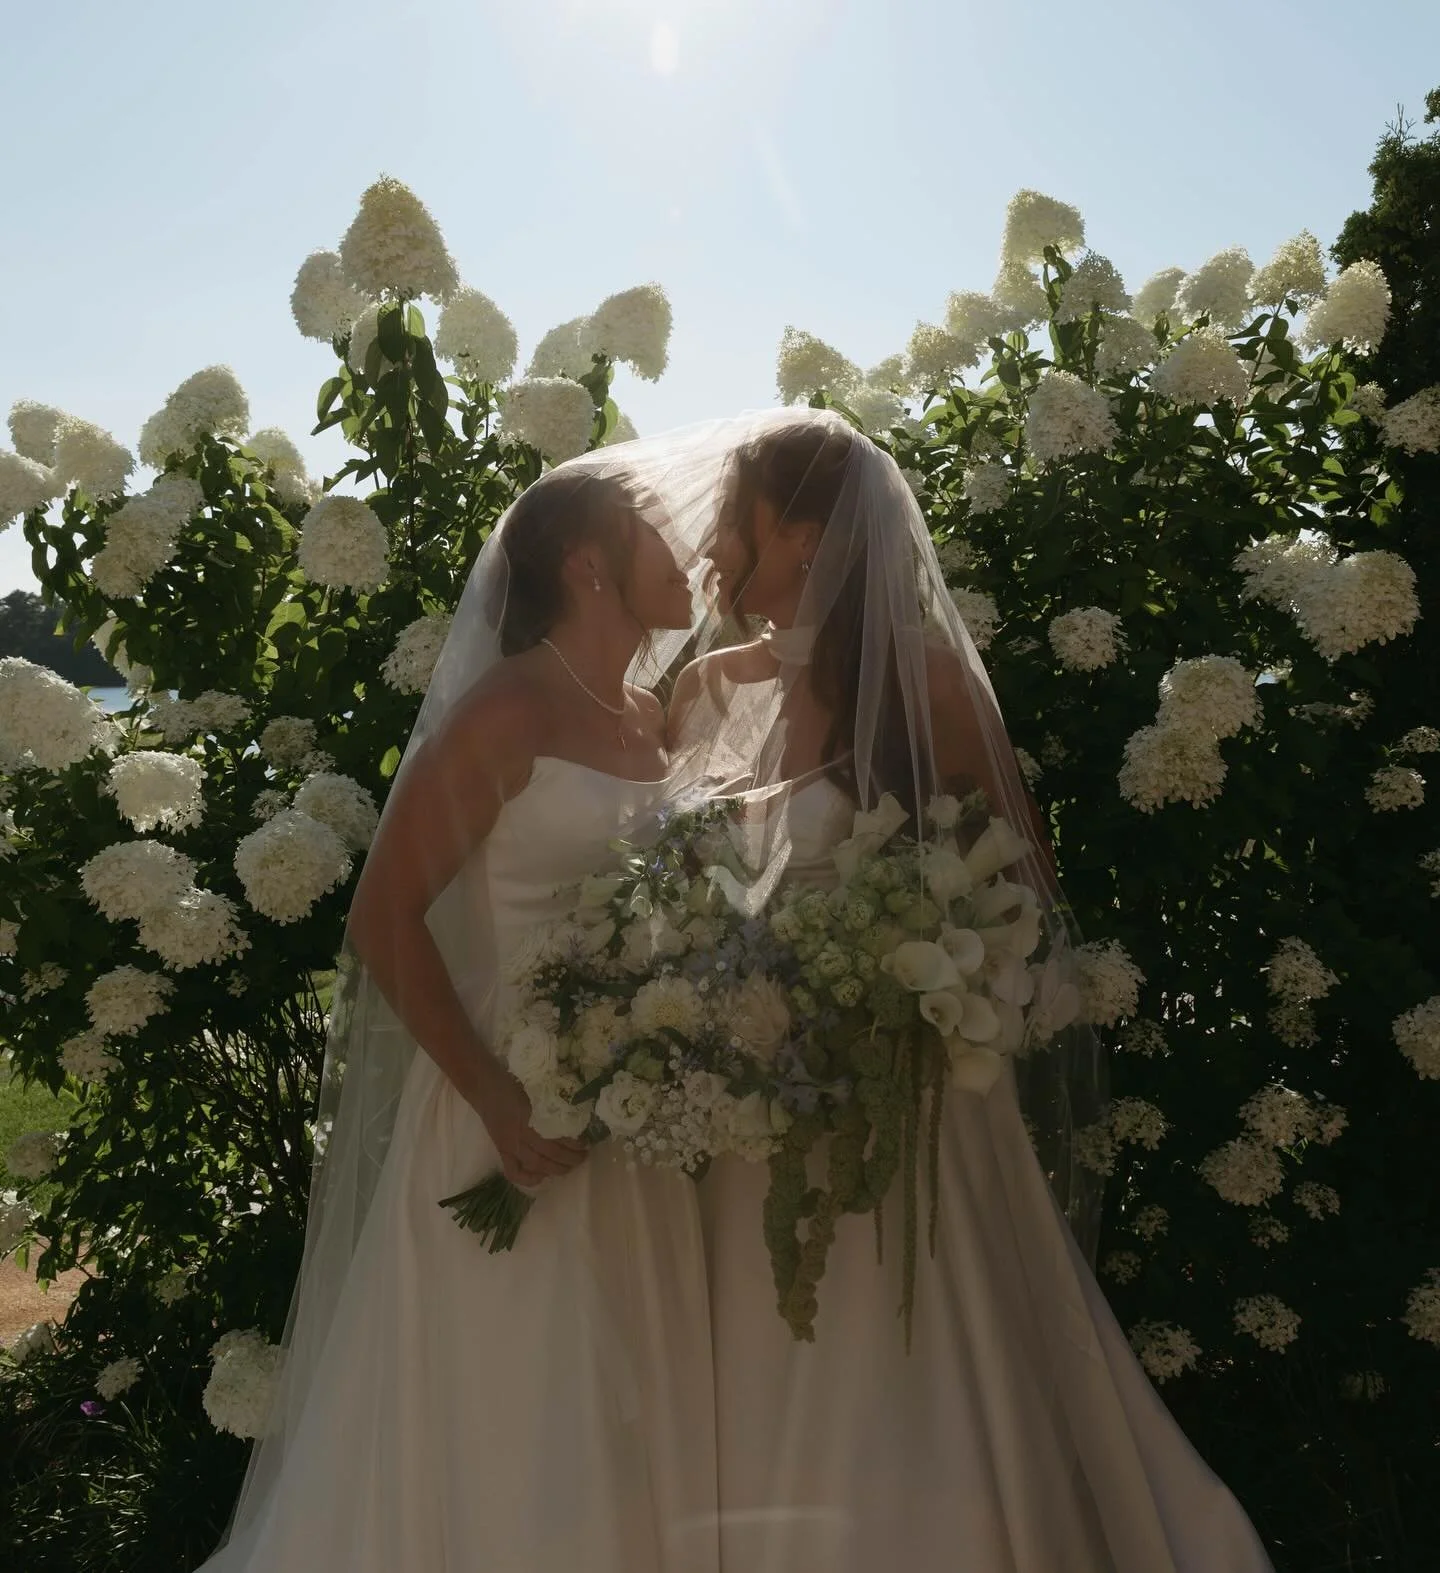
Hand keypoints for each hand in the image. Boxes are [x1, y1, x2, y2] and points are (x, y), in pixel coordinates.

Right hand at [470, 1060, 589, 1189]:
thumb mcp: (538, 1089)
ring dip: (557, 1169)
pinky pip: (513, 1171)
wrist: (484, 1085)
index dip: (575, 1143)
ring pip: (537, 1165)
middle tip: (584, 1155)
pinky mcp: (502, 1150)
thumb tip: (575, 1113)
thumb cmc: (514, 1082)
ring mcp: (511, 1145)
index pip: (559, 1137)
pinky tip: (542, 1177)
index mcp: (533, 1117)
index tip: (587, 1141)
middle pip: (551, 1154)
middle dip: (571, 1158)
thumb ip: (552, 1104)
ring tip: (570, 1166)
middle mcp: (522, 1134)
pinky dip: (528, 1179)